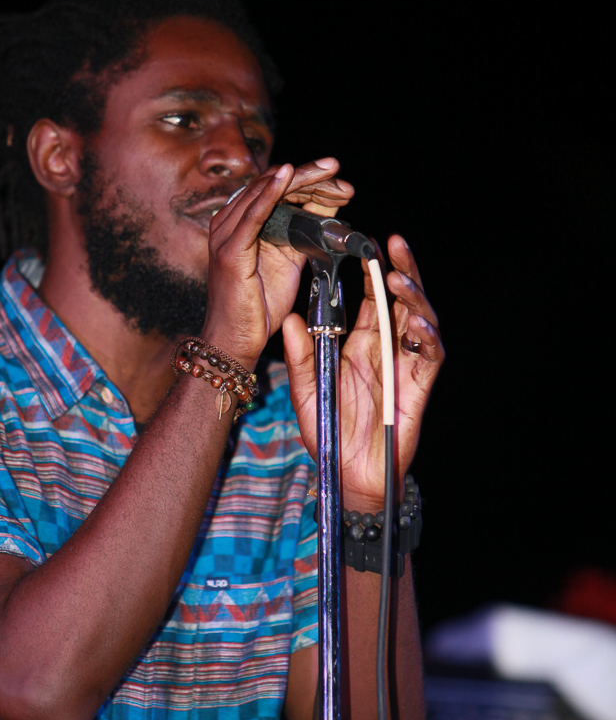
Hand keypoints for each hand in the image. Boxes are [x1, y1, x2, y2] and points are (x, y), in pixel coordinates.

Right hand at [202, 158, 353, 367]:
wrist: (236, 340)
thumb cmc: (260, 305)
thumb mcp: (290, 259)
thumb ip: (304, 232)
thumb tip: (329, 206)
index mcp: (242, 222)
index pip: (276, 188)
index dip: (308, 179)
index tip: (338, 178)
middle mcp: (229, 222)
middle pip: (271, 184)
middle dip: (308, 174)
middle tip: (335, 166)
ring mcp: (226, 235)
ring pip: (264, 192)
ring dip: (299, 178)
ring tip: (327, 170)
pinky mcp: (229, 251)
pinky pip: (252, 215)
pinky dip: (270, 193)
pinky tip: (287, 176)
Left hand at [283, 234, 443, 505]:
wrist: (348, 477)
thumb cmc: (328, 434)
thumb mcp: (306, 391)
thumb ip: (300, 355)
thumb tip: (289, 318)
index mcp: (360, 344)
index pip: (372, 298)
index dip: (372, 270)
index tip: (365, 243)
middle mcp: (386, 350)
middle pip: (400, 301)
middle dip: (400, 270)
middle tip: (393, 243)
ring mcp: (405, 366)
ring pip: (420, 321)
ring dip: (413, 298)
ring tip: (398, 279)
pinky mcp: (418, 387)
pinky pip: (429, 357)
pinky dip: (426, 338)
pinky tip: (415, 323)